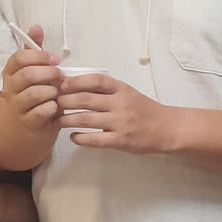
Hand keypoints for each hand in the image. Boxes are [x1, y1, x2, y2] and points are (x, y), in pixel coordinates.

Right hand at [2, 25, 61, 130]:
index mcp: (11, 71)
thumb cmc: (38, 91)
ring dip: (52, 91)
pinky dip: (53, 107)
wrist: (33, 124)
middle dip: (49, 73)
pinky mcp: (28, 122)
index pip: (20, 58)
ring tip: (59, 91)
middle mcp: (10, 88)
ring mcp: (17, 106)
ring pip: (34, 93)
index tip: (55, 59)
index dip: (40, 56)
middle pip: (27, 75)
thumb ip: (35, 49)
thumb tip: (36, 26)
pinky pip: (42, 111)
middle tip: (61, 75)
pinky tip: (57, 106)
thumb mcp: (36, 69)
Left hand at [59, 73, 173, 153]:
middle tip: (53, 103)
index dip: (76, 81)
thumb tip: (76, 87)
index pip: (96, 80)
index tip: (62, 84)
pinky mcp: (121, 140)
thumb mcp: (129, 94)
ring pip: (86, 119)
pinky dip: (80, 138)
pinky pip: (95, 139)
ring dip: (67, 120)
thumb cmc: (145, 110)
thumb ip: (108, 91)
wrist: (168, 129)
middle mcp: (121, 104)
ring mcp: (121, 123)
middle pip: (86, 99)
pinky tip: (73, 137)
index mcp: (122, 89)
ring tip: (58, 121)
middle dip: (65, 101)